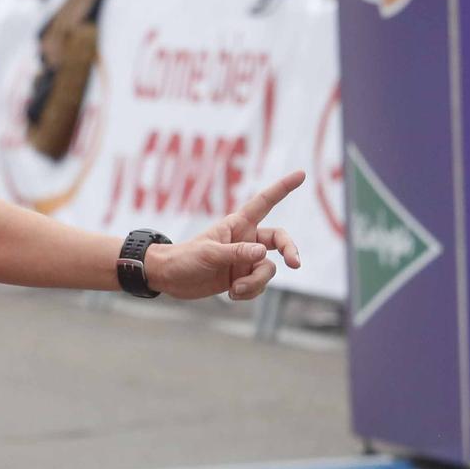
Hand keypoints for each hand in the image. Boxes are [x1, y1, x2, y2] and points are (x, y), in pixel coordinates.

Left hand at [142, 171, 304, 300]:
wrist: (168, 278)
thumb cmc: (184, 258)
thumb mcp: (209, 254)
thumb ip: (236, 253)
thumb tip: (264, 253)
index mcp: (238, 224)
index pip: (264, 202)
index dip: (282, 188)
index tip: (301, 174)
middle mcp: (246, 240)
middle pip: (279, 241)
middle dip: (289, 251)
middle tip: (295, 264)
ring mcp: (245, 260)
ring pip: (268, 270)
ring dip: (255, 282)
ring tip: (234, 289)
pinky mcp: (242, 277)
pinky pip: (259, 286)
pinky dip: (249, 292)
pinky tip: (232, 294)